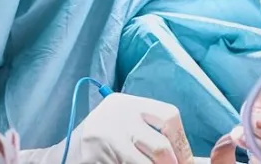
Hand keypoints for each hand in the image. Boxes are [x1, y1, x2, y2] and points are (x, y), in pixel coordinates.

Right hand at [18, 93, 190, 162]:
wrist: (63, 156)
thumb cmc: (106, 140)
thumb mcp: (129, 127)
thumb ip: (158, 135)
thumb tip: (197, 158)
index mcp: (127, 103)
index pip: (169, 117)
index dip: (182, 144)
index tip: (184, 161)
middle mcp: (116, 116)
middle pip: (160, 147)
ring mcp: (104, 138)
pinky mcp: (95, 159)